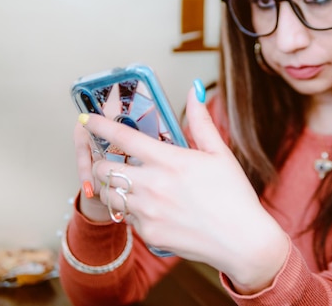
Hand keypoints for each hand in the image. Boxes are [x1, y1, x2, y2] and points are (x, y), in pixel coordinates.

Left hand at [80, 83, 288, 293]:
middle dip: (102, 162)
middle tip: (112, 161)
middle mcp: (153, 186)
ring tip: (130, 184)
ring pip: (109, 195)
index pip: (123, 137)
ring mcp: (148, 212)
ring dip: (113, 187)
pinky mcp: (149, 234)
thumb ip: (201, 121)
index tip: (87, 119)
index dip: (100, 126)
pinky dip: (131, 209)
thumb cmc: (234, 195)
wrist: (243, 241)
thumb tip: (195, 90)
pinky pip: (126, 218)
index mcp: (170, 160)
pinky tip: (151, 207)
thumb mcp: (220, 153)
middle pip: (103, 169)